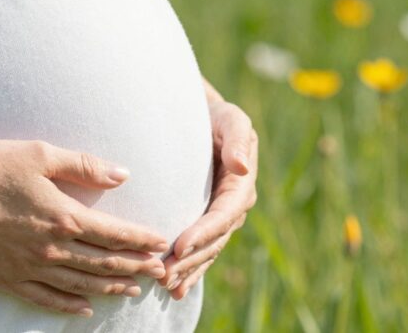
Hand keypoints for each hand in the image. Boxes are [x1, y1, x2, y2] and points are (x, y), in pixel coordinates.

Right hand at [0, 139, 171, 316]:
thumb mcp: (38, 154)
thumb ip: (83, 165)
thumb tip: (123, 174)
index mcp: (62, 216)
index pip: (113, 234)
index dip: (140, 240)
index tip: (161, 244)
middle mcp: (49, 248)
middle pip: (102, 263)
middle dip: (133, 267)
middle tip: (159, 271)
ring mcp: (26, 268)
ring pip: (78, 284)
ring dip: (108, 287)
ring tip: (131, 289)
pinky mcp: (3, 279)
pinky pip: (44, 299)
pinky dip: (68, 305)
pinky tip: (83, 308)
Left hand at [162, 99, 258, 298]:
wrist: (205, 120)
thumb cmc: (217, 117)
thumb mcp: (231, 120)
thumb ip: (237, 139)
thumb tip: (241, 166)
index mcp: (242, 186)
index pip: (223, 215)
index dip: (203, 233)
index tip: (181, 246)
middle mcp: (234, 207)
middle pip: (213, 240)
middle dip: (191, 259)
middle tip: (165, 275)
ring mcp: (221, 218)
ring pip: (206, 251)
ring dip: (188, 270)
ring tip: (167, 286)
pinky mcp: (207, 223)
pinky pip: (201, 251)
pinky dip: (190, 270)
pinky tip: (176, 290)